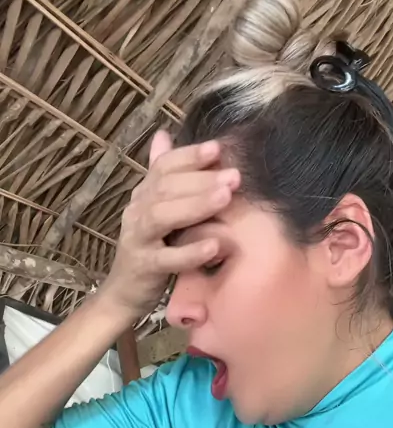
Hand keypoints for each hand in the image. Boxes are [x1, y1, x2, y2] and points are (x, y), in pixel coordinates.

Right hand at [98, 131, 240, 319]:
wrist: (124, 293)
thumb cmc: (149, 249)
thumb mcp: (156, 210)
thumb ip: (163, 176)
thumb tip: (164, 134)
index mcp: (143, 195)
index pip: (164, 167)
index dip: (189, 156)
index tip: (218, 148)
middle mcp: (137, 212)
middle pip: (166, 187)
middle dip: (201, 178)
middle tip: (233, 174)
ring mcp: (138, 239)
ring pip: (163, 216)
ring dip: (196, 205)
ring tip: (225, 197)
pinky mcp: (144, 268)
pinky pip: (167, 258)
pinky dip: (190, 251)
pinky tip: (214, 246)